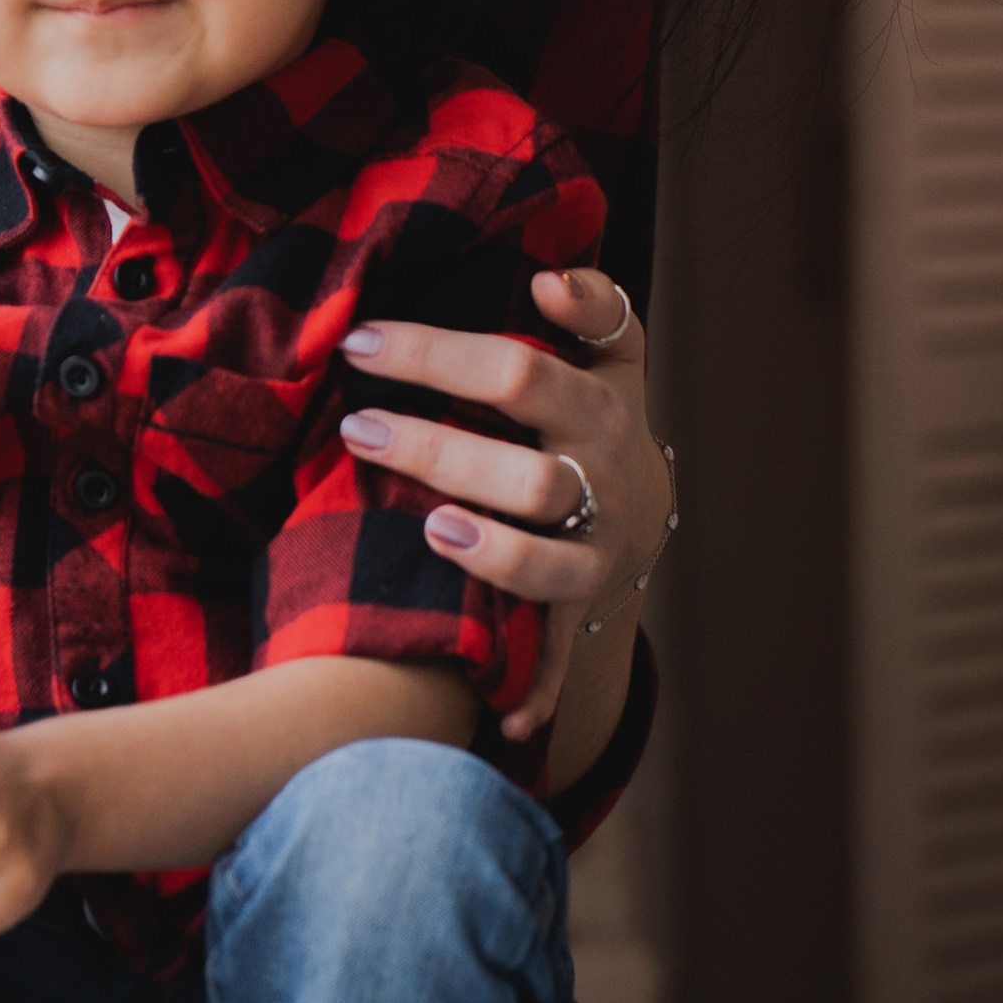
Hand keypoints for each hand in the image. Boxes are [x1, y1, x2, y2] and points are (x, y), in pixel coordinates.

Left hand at [336, 266, 669, 741]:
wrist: (647, 512)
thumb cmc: (596, 419)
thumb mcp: (609, 356)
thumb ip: (593, 308)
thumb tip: (550, 281)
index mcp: (600, 408)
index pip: (523, 372)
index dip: (445, 355)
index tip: (363, 338)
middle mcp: (604, 482)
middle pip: (529, 472)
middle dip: (440, 451)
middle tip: (355, 425)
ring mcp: (598, 553)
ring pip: (548, 562)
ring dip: (493, 556)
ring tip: (430, 532)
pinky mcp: (584, 611)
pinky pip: (559, 658)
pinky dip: (534, 694)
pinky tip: (498, 721)